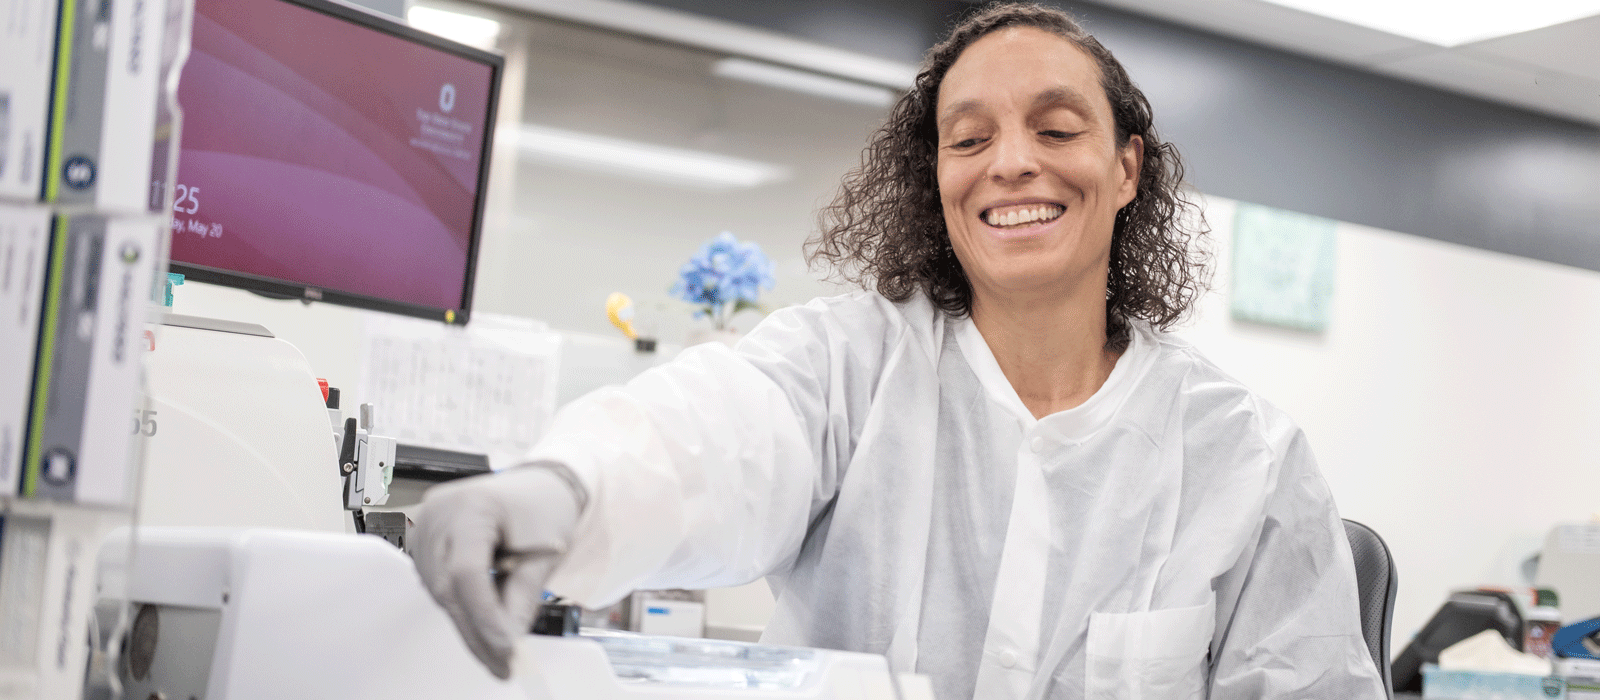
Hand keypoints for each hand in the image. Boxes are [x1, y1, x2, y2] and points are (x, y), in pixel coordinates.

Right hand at [411, 464, 584, 678]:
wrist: (538, 486)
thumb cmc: (544, 507)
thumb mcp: (545, 552)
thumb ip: (524, 596)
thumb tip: (507, 638)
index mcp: (471, 506)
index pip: (467, 571)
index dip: (484, 615)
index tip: (505, 647)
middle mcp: (438, 514)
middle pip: (449, 587)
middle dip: (477, 631)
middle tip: (502, 664)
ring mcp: (426, 527)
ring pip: (440, 592)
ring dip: (469, 624)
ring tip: (498, 648)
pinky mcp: (426, 542)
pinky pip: (439, 584)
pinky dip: (462, 607)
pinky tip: (484, 622)